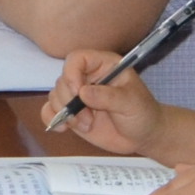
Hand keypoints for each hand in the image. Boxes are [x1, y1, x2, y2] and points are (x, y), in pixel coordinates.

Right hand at [41, 47, 166, 154]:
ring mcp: (78, 95)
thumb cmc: (143, 114)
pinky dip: (52, 118)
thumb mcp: (132, 103)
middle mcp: (87, 77)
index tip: (78, 93)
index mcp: (103, 66)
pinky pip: (50, 110)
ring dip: (66, 113)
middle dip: (70, 102)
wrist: (143, 136)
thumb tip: (82, 93)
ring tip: (86, 126)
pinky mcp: (72, 112)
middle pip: (62, 80)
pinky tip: (63, 128)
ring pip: (55, 95)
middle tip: (88, 119)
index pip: (78, 58)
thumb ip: (109, 96)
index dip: (72, 73)